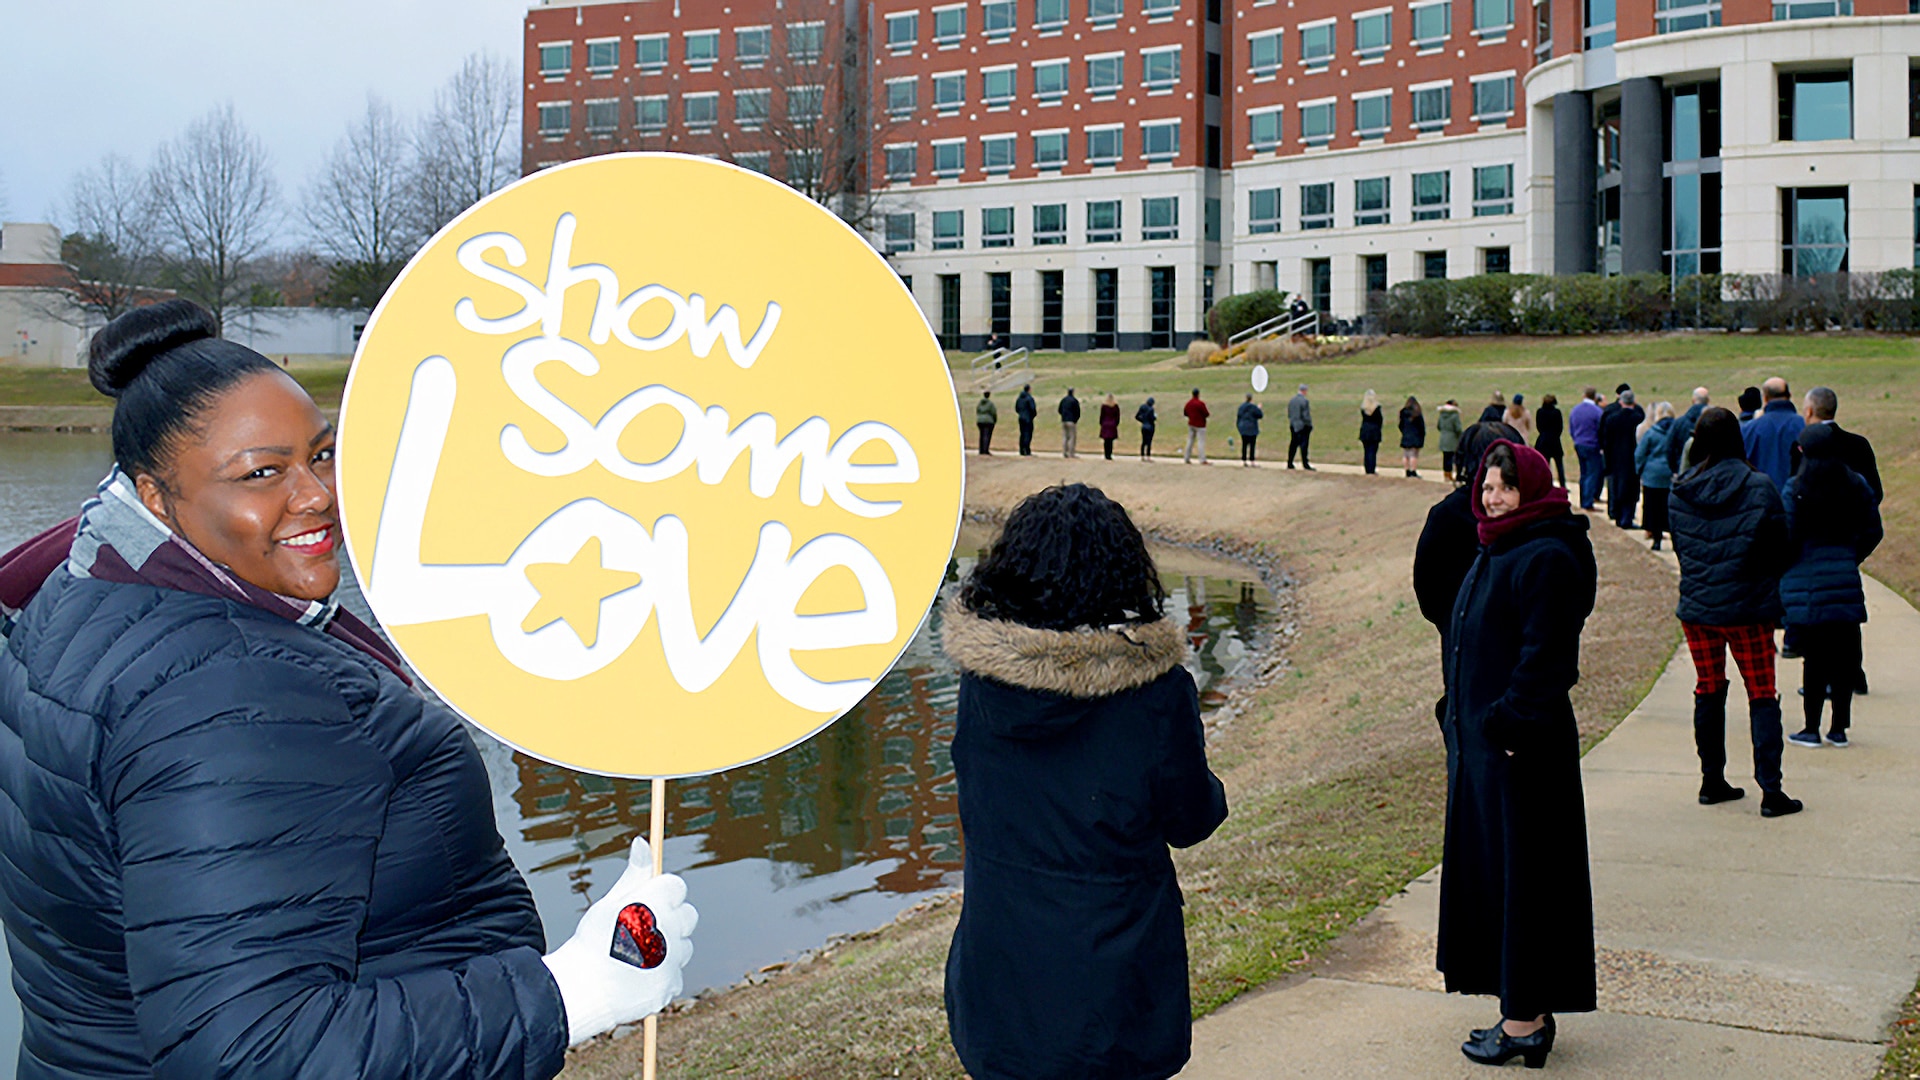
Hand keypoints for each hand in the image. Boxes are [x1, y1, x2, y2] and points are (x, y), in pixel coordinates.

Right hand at [542, 837, 697, 1046]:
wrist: (580, 992)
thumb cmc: (591, 942)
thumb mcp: (609, 902)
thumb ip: (635, 874)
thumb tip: (644, 843)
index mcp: (656, 902)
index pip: (676, 886)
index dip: (661, 894)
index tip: (645, 904)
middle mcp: (670, 928)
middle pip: (687, 915)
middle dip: (670, 919)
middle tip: (639, 930)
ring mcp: (674, 959)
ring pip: (683, 947)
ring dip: (668, 949)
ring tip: (635, 958)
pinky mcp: (671, 985)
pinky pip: (675, 975)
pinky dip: (661, 976)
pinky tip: (636, 978)